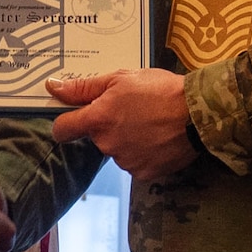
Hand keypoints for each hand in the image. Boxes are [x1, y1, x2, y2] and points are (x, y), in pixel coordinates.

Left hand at [48, 68, 197, 183]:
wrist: (198, 113)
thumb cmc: (161, 90)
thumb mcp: (121, 78)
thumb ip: (84, 87)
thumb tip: (52, 87)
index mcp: (98, 120)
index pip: (62, 129)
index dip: (66, 123)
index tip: (75, 118)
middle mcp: (107, 145)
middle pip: (96, 137)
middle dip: (108, 126)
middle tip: (132, 110)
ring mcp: (126, 162)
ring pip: (117, 150)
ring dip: (127, 139)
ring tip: (150, 123)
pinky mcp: (144, 173)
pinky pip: (135, 163)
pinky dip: (143, 153)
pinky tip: (157, 138)